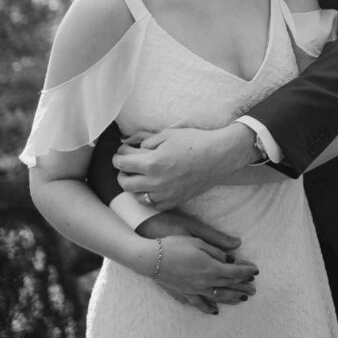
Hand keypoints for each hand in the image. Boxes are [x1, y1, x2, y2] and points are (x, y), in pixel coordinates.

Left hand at [112, 124, 259, 208]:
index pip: (122, 163)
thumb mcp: (167, 134)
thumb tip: (128, 143)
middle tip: (127, 165)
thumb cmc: (194, 141)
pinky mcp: (174, 201)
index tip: (121, 153)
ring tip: (139, 176)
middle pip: (125, 183)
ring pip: (137, 196)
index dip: (118, 156)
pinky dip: (148, 196)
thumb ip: (144, 140)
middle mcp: (155, 181)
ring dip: (134, 186)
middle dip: (122, 172)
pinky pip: (152, 204)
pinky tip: (153, 186)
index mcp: (152, 162)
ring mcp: (165, 194)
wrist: (218, 156)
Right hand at [153, 235, 257, 309]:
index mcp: (210, 268)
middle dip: (243, 287)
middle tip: (255, 289)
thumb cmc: (174, 245)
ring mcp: (194, 290)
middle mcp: (204, 283)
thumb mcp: (198, 240)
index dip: (246, 272)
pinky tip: (215, 311)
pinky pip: (200, 304)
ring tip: (242, 300)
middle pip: (229, 286)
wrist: (150, 258)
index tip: (256, 271)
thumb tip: (231, 258)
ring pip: (217, 297)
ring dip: (231, 299)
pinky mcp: (184, 293)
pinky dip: (209, 308)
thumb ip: (217, 250)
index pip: (234, 272)